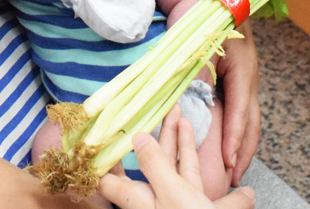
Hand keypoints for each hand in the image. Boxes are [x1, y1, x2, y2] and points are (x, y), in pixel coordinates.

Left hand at [99, 106, 255, 208]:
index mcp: (139, 201)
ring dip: (180, 140)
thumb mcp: (172, 197)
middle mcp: (154, 202)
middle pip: (150, 161)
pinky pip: (196, 181)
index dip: (104, 156)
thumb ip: (155, 166)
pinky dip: (206, 168)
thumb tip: (138, 137)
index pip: (112, 177)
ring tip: (180, 114)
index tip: (99, 134)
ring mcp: (176, 204)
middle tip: (155, 110)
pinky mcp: (197, 208)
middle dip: (155, 133)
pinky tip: (210, 145)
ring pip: (175, 166)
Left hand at [215, 19, 260, 186]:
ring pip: (249, 117)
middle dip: (244, 149)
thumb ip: (200, 70)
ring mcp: (245, 78)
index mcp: (243, 68)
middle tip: (234, 176)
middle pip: (251, 119)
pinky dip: (237, 129)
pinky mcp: (237, 78)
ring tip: (234, 168)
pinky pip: (241, 109)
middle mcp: (248, 76)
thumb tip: (197, 98)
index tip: (229, 159)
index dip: (234, 135)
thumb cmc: (208, 14)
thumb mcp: (202, 40)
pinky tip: (229, 142)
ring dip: (243, 143)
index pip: (241, 109)